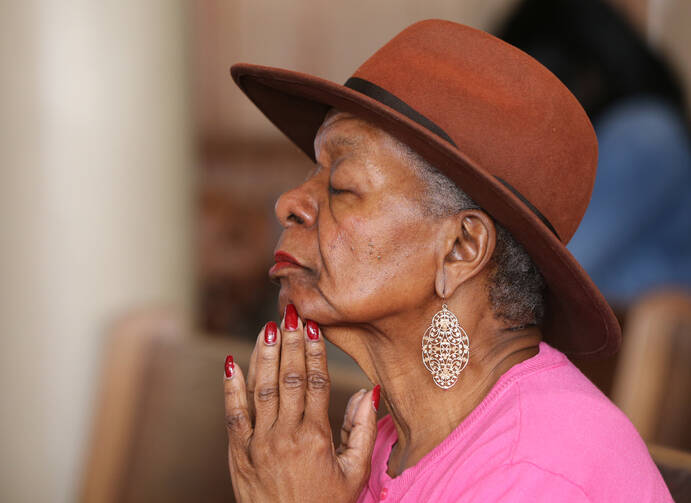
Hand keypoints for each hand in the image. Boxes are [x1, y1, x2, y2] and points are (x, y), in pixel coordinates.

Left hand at [224, 304, 378, 502]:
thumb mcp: (354, 473)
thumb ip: (362, 430)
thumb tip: (367, 392)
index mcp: (316, 438)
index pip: (315, 382)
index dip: (314, 351)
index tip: (313, 326)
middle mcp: (285, 436)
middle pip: (288, 378)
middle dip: (290, 342)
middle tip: (291, 313)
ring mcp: (258, 444)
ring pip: (260, 389)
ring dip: (263, 355)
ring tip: (268, 327)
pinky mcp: (238, 454)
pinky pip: (232, 414)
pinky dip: (230, 387)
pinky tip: (231, 362)